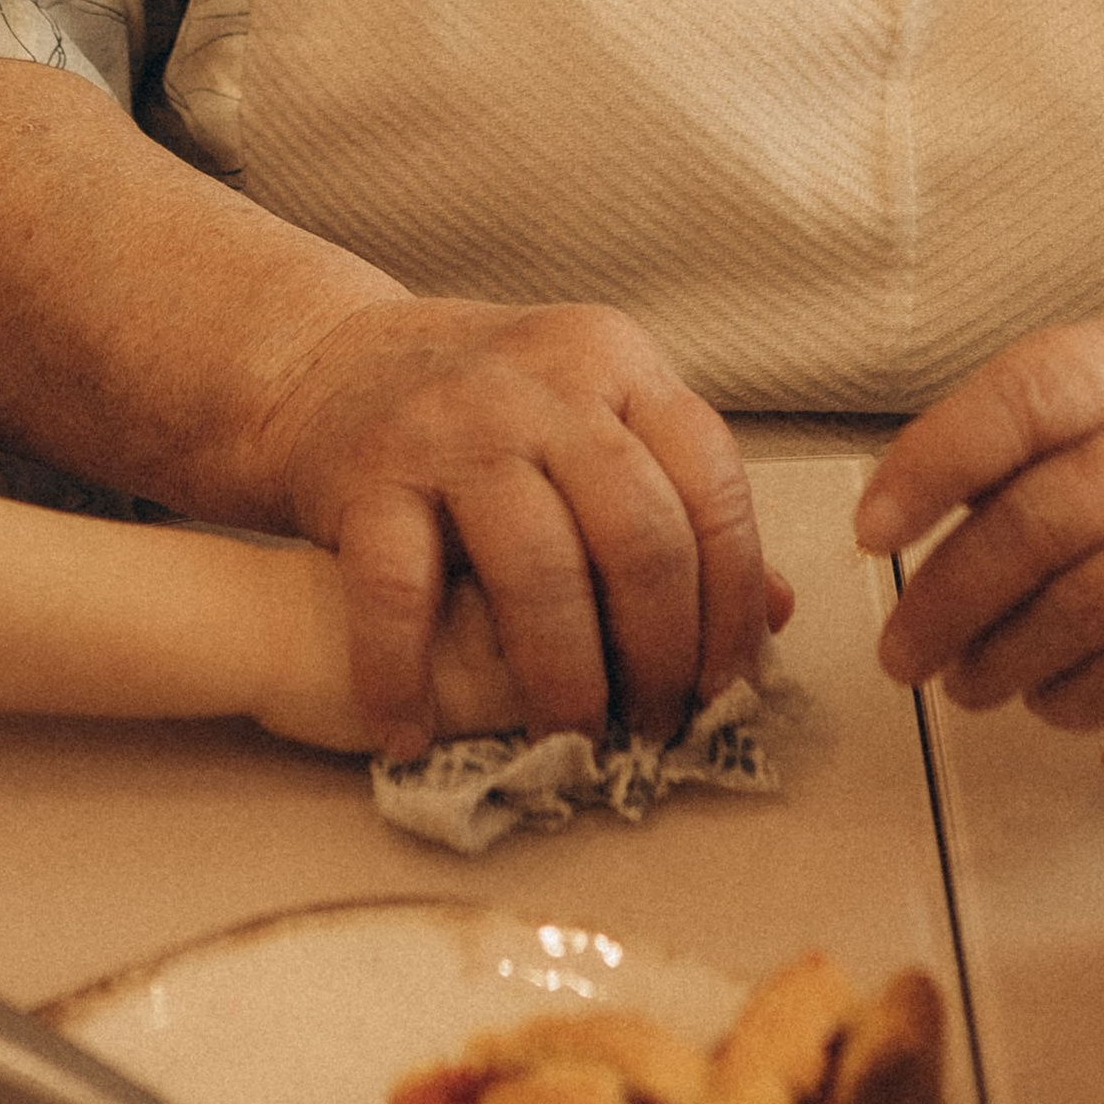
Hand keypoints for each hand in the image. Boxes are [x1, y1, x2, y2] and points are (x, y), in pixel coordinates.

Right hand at [250, 296, 785, 759]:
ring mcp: (452, 425)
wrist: (321, 360)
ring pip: (538, 572)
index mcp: (617, 364)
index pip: (713, 488)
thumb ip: (678, 502)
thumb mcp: (592, 424)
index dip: (734, 603)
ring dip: (562, 682)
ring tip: (567, 742)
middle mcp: (543, 385)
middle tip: (654, 726)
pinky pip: (399, 593)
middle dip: (659, 656)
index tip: (726, 684)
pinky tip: (410, 735)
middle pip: (640, 537)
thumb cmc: (478, 413)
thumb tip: (782, 610)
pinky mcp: (367, 473)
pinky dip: (405, 679)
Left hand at [853, 303, 1103, 731]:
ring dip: (1005, 657)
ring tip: (963, 678)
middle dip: (950, 596)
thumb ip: (1037, 422)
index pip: (1024, 396)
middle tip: (900, 646)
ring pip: (1095, 601)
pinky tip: (1047, 693)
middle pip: (1045, 517)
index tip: (873, 528)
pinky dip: (1080, 693)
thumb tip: (908, 510)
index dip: (933, 463)